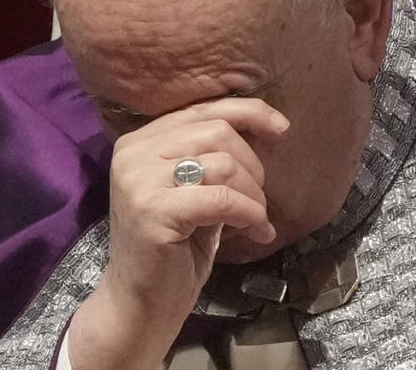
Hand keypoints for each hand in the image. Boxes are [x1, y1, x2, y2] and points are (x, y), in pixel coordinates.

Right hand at [68, 98, 288, 368]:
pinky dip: (250, 213)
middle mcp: (133, 152)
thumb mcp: (194, 190)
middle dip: (253, 165)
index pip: (203, 109)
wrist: (139, 304)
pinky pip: (222, 199)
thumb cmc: (174, 248)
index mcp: (139, 141)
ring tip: (256, 220)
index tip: (282, 129)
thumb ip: (212, 156)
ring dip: (254, 194)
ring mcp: (139, 180)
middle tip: (259, 200)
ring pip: (224, 163)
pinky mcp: (154, 210)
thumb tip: (263, 125)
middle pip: (217, 131)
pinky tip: (257, 232)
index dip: (248, 113)